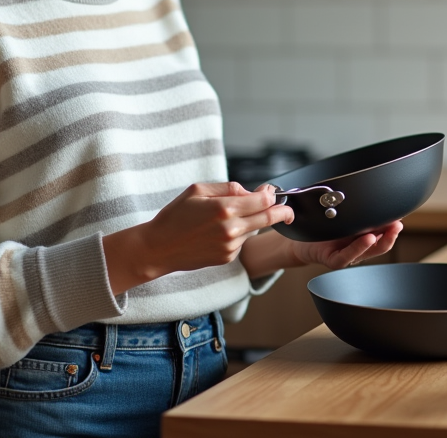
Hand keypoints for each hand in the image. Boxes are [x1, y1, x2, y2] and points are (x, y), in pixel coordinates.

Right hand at [103, 182, 293, 293]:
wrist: (159, 248)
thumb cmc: (175, 216)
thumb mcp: (197, 191)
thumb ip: (227, 188)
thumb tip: (251, 191)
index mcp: (224, 208)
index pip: (264, 201)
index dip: (272, 195)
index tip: (272, 192)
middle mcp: (231, 229)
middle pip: (269, 218)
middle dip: (283, 212)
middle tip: (288, 210)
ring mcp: (230, 246)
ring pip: (253, 229)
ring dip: (250, 221)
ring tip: (225, 217)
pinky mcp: (227, 257)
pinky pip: (241, 241)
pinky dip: (238, 234)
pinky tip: (217, 232)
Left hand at [291, 220, 404, 269]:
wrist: (300, 241)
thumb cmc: (322, 229)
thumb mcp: (343, 217)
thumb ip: (358, 212)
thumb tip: (373, 196)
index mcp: (363, 238)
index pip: (383, 235)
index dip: (393, 229)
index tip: (400, 219)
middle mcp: (357, 249)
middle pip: (380, 246)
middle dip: (391, 235)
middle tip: (397, 224)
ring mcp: (346, 255)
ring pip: (366, 252)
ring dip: (378, 242)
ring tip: (385, 232)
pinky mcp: (333, 260)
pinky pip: (346, 256)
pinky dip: (357, 248)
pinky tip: (366, 239)